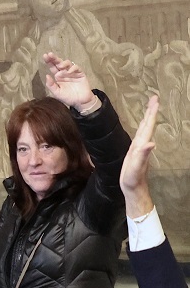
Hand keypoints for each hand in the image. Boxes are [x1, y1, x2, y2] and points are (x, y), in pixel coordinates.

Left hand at [42, 53, 96, 110]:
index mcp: (58, 77)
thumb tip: (46, 75)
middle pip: (59, 63)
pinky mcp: (80, 73)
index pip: (53, 67)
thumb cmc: (67, 97)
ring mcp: (72, 72)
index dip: (49, 61)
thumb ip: (51, 85)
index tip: (45, 56)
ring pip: (68, 64)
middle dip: (54, 58)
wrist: (80, 102)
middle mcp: (64, 73)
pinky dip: (73, 68)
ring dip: (63, 63)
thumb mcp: (57, 93)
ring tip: (60, 66)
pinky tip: (69, 71)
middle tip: (50, 55)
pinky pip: (76, 68)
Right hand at [120, 94, 157, 217]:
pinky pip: (139, 136)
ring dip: (147, 118)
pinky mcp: (135, 152)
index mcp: (142, 145)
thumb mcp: (136, 167)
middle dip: (151, 112)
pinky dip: (141, 128)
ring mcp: (139, 148)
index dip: (151, 113)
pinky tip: (141, 127)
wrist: (133, 188)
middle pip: (147, 125)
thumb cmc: (133, 178)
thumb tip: (150, 143)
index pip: (148, 126)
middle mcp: (142, 144)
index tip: (155, 100)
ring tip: (149, 108)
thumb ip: (143, 155)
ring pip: (144, 129)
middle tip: (154, 98)